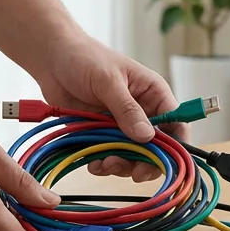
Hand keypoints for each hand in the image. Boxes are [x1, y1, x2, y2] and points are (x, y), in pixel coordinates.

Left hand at [36, 34, 185, 182]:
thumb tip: (146, 136)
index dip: (177, 144)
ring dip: (122, 165)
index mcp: (153, 94)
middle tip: (134, 173)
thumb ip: (127, 109)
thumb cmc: (85, 58)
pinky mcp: (102, 134)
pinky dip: (103, 164)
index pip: (177, 122)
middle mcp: (142, 112)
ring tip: (105, 163)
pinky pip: (109, 156)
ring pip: (133, 156)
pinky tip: (94, 162)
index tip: (166, 161)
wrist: (51, 60)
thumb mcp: (108, 81)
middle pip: (157, 146)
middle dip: (146, 161)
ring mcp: (122, 125)